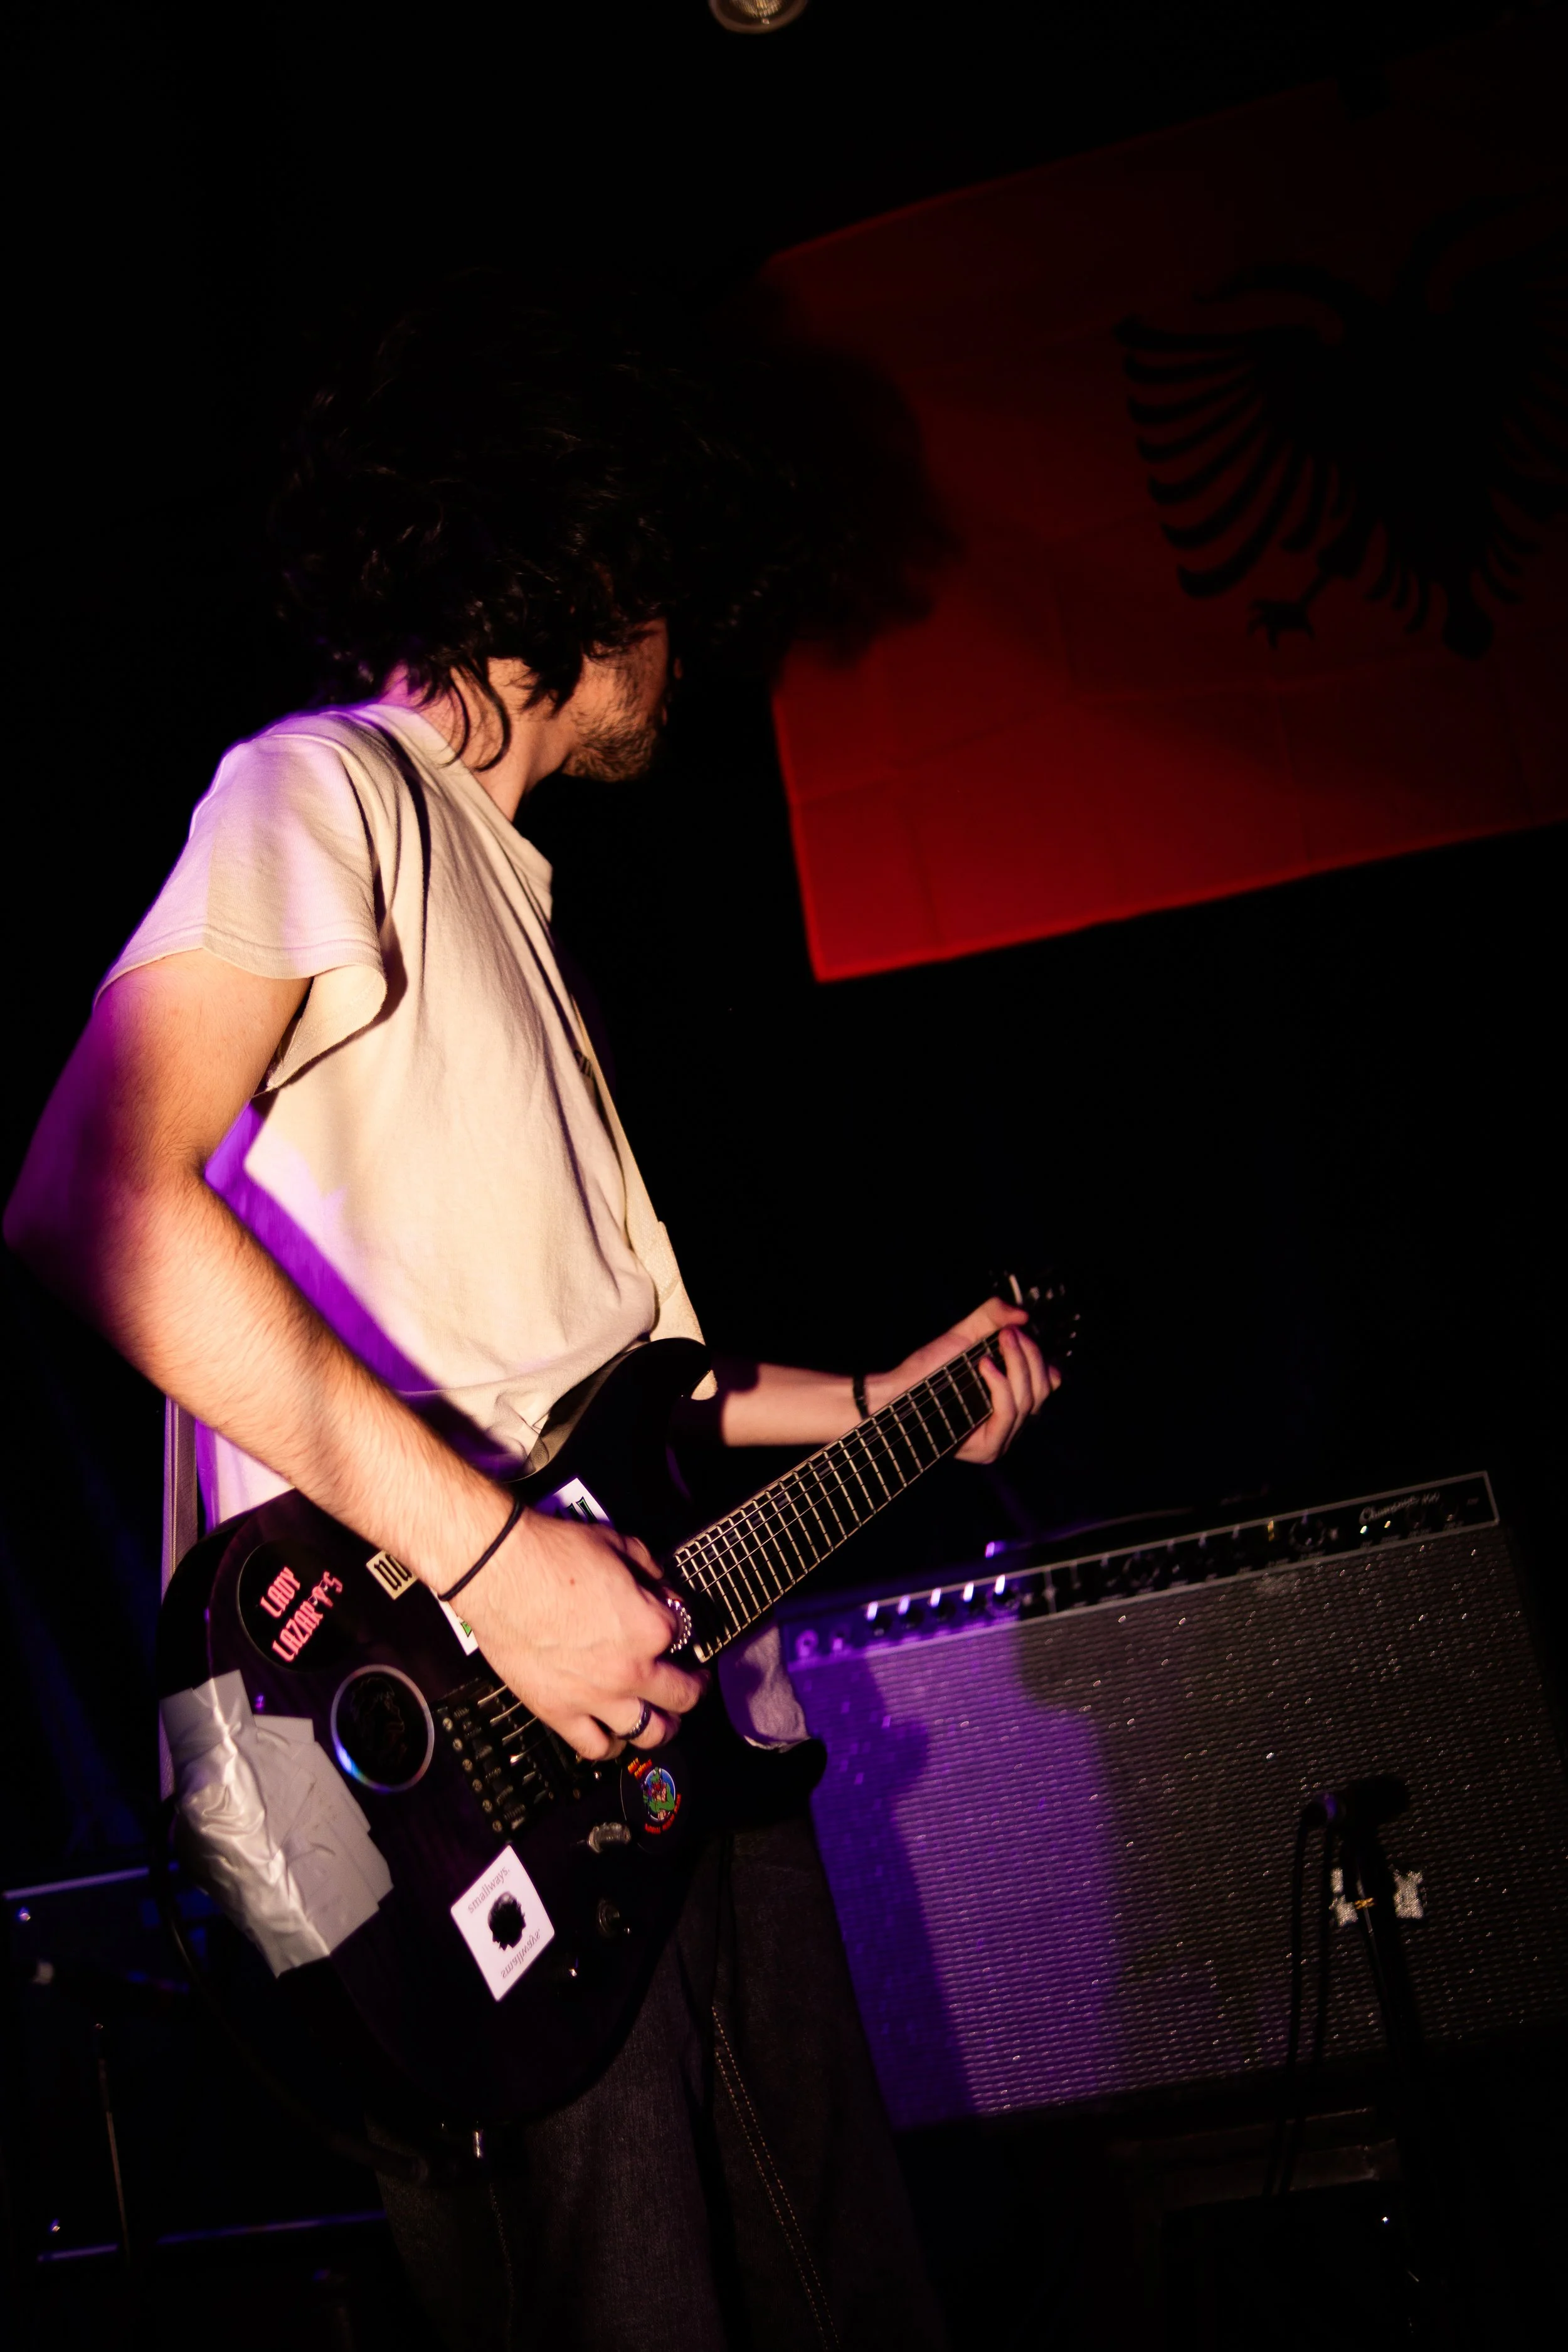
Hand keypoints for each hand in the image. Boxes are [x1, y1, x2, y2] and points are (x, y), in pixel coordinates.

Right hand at [453, 1510, 706, 1760]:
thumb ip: (647, 1568)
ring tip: (663, 1718)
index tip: (672, 1622)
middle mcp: (631, 1671)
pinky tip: (616, 1734)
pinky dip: (612, 1745)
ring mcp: (595, 1698)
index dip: (680, 1625)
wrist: (498, 1572)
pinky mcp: (559, 1713)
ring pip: (650, 1733)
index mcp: (651, 1628)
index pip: (685, 1634)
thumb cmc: (552, 1554)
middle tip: (691, 1681)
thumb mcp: (616, 1544)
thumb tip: (659, 1584)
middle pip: (682, 1695)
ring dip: (663, 1726)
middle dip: (692, 1687)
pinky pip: (597, 1747)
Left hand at [867, 1296, 1057, 1463]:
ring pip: (1029, 1400)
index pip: (1049, 1381)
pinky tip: (986, 1366)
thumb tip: (1023, 1315)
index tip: (1020, 1332)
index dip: (1040, 1355)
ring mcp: (1002, 1436)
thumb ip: (992, 1316)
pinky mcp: (989, 1447)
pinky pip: (1008, 1413)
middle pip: (1043, 1389)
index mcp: (1013, 1396)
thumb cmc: (929, 1368)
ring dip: (1017, 1365)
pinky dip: (1000, 1386)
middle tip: (1009, 1332)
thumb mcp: (964, 1333)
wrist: (898, 1391)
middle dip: (1030, 1355)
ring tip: (999, 1342)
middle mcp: (1012, 1419)